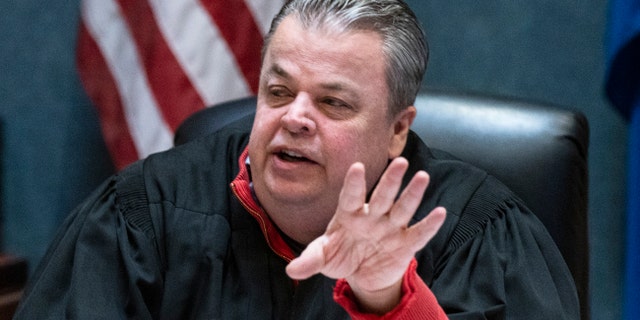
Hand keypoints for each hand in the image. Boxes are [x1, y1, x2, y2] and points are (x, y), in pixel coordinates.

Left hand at [286, 157, 445, 313]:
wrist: (361, 273)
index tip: (358, 167)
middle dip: (391, 180)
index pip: (351, 196)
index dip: (354, 183)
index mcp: (349, 214)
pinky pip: (418, 233)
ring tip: (423, 176)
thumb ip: (309, 261)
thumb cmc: (340, 256)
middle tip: (400, 161)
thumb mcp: (322, 258)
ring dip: (413, 194)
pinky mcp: (405, 244)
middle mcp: (372, 216)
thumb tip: (291, 270)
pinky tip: (440, 213)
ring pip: (402, 208)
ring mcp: (390, 228)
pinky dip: (429, 225)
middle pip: (382, 196)